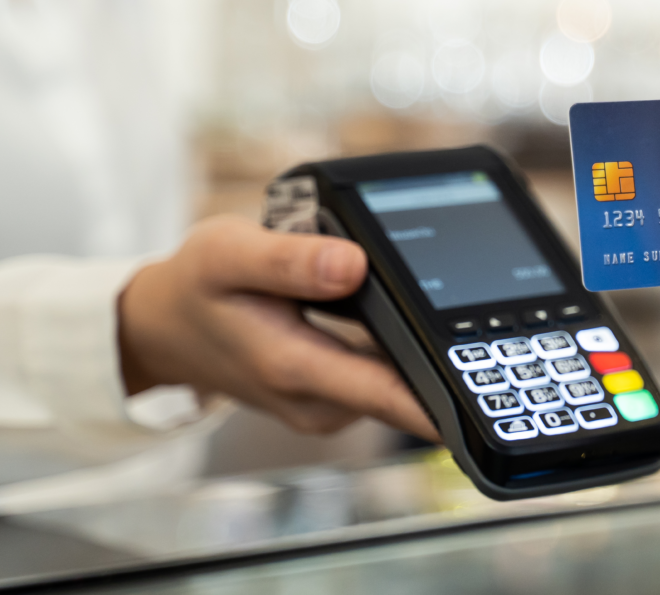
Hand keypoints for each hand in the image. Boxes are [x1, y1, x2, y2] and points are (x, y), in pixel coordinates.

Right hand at [118, 215, 438, 439]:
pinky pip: (380, 375)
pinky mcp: (332, 396)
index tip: (493, 387)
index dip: (448, 396)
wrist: (165, 327)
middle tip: (464, 296)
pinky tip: (389, 309)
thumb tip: (353, 264)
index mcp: (296, 368)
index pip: (392, 395)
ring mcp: (327, 405)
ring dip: (416, 346)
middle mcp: (319, 401)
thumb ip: (289, 261)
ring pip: (396, 381)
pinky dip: (394, 346)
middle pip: (406, 387)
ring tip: (420, 293)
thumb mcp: (227, 255)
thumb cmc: (196, 287)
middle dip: (441, 351)